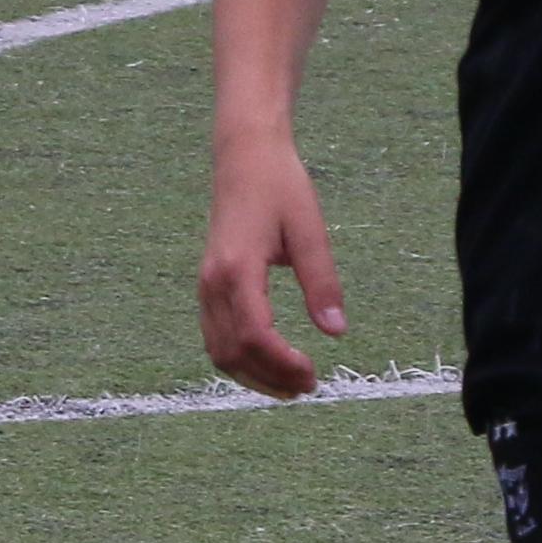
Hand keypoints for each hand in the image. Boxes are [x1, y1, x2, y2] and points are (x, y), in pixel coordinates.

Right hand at [196, 132, 347, 398]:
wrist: (244, 156)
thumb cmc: (280, 187)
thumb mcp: (310, 230)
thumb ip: (322, 282)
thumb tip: (336, 331)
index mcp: (237, 269)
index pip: (254, 335)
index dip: (282, 364)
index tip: (313, 374)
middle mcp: (212, 283)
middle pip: (232, 352)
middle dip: (269, 378)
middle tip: (309, 386)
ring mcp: (205, 286)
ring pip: (219, 351)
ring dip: (252, 376)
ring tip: (291, 384)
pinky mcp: (207, 286)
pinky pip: (215, 337)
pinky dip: (240, 359)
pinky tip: (269, 362)